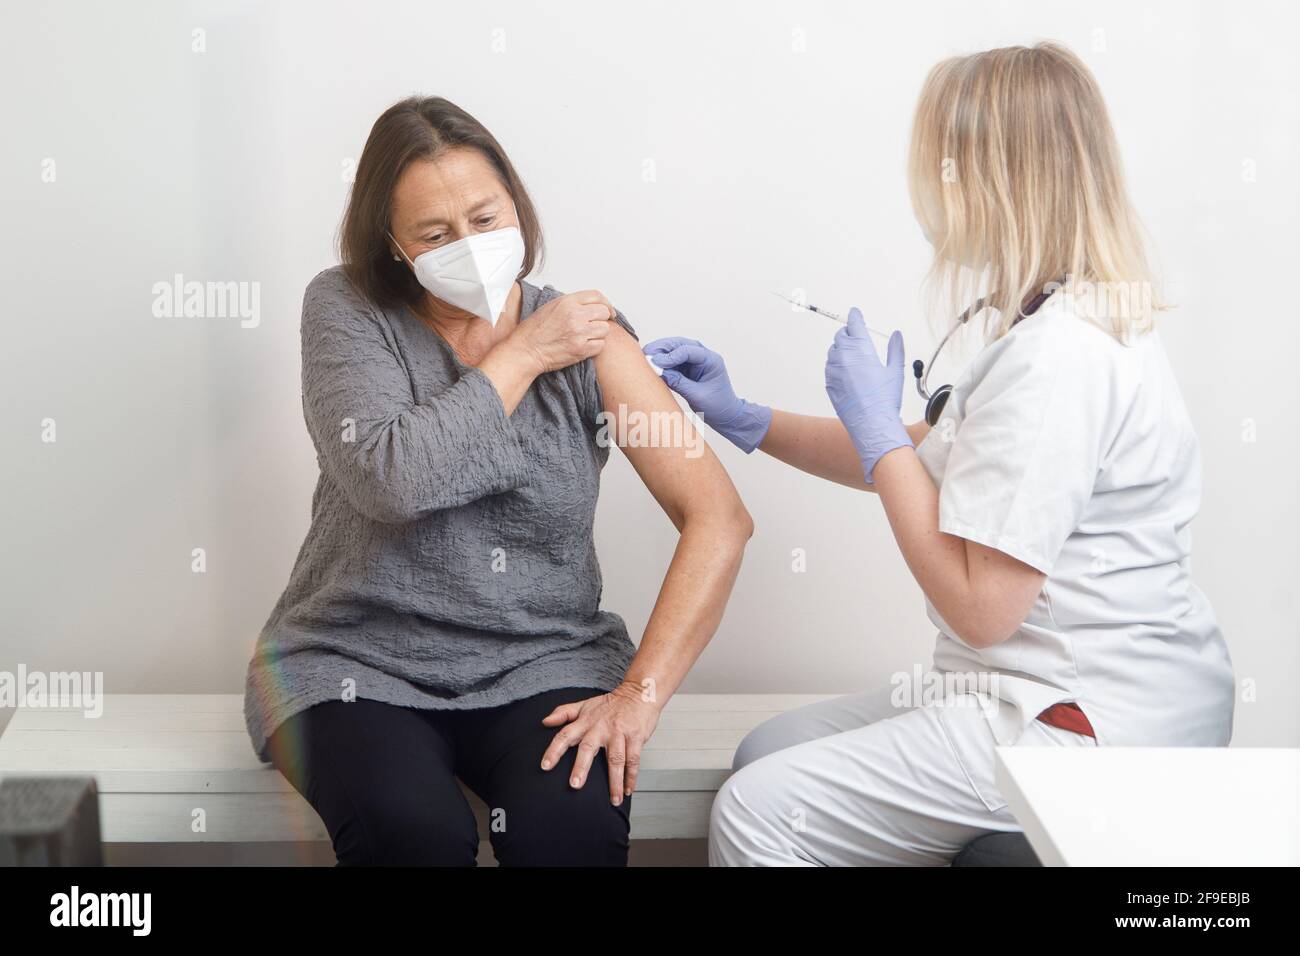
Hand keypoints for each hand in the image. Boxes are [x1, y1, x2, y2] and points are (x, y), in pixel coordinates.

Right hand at [510, 290, 614, 372]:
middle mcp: (575, 315)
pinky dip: (595, 347)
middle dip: (602, 319)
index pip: (596, 296)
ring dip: (599, 334)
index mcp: (567, 302)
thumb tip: (591, 305)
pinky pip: (600, 345)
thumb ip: (572, 304)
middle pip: (604, 312)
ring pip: (605, 329)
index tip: (608, 310)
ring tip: (587, 336)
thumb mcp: (551, 307)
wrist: (526, 351)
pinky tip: (584, 346)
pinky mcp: (581, 349)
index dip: (605, 303)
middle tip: (595, 325)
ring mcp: (579, 333)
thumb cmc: (534, 331)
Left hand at [539, 682, 662, 805]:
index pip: (565, 735)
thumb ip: (563, 713)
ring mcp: (619, 733)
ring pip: (615, 759)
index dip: (554, 750)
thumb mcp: (585, 704)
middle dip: (581, 767)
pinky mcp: (635, 737)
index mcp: (586, 722)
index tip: (545, 766)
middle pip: (588, 748)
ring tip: (613, 800)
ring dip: (614, 781)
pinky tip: (628, 790)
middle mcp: (600, 728)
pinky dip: (631, 777)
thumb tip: (545, 721)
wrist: (639, 693)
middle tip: (575, 785)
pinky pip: (633, 760)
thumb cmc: (611, 703)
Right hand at [642, 337, 771, 452]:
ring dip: (660, 352)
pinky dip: (662, 362)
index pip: (688, 351)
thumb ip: (678, 382)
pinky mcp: (687, 368)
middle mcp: (703, 356)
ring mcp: (695, 361)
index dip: (670, 355)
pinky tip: (652, 365)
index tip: (655, 362)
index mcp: (711, 360)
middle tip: (646, 353)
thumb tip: (659, 371)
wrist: (725, 414)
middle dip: (662, 348)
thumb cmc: (718, 405)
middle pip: (679, 344)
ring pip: (674, 350)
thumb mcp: (697, 395)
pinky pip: (672, 361)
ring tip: (645, 357)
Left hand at [825, 308, 912, 481]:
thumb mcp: (895, 371)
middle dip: (848, 333)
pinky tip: (846, 371)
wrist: (871, 423)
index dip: (855, 316)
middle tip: (855, 334)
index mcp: (861, 349)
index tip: (855, 312)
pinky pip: (829, 368)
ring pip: (833, 351)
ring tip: (851, 354)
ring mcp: (833, 370)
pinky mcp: (829, 383)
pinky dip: (836, 365)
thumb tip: (896, 335)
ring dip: (840, 348)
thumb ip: (895, 349)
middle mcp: (844, 356)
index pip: (854, 324)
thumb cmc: (885, 398)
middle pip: (841, 336)